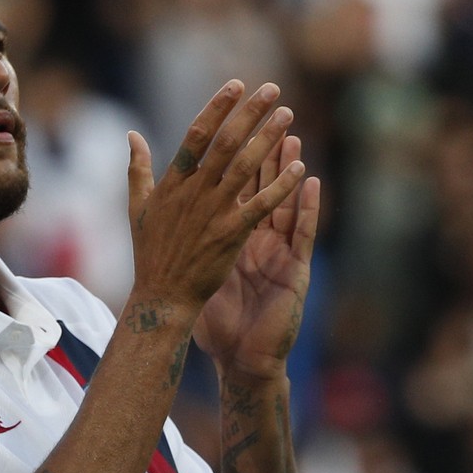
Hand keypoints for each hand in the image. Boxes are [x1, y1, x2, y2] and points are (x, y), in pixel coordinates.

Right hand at [125, 81, 306, 313]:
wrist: (163, 295)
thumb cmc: (150, 252)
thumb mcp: (137, 206)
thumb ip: (137, 168)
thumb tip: (131, 135)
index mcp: (173, 183)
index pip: (197, 135)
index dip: (217, 107)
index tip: (237, 84)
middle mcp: (194, 192)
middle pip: (226, 143)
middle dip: (250, 113)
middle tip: (272, 89)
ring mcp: (213, 213)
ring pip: (245, 167)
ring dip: (268, 139)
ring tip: (288, 115)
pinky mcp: (231, 234)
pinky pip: (261, 205)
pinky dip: (280, 186)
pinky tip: (300, 167)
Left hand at [194, 133, 321, 380]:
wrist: (243, 359)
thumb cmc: (222, 322)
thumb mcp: (200, 277)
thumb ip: (185, 243)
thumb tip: (163, 218)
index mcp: (233, 236)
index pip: (233, 187)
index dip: (232, 156)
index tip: (226, 122)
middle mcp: (259, 238)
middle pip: (261, 185)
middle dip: (263, 148)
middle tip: (265, 114)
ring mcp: (278, 251)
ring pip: (284, 201)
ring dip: (286, 167)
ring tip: (290, 134)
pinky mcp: (294, 269)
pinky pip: (302, 233)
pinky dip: (307, 206)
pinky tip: (310, 179)